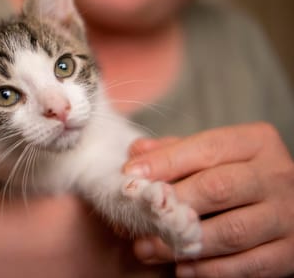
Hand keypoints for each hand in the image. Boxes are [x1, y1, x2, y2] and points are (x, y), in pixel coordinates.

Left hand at [124, 122, 293, 277]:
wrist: (288, 205)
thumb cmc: (238, 175)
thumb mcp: (213, 155)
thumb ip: (175, 151)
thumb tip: (136, 152)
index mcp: (255, 142)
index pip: (206, 148)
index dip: (165, 162)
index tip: (130, 176)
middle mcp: (276, 175)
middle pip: (218, 188)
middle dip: (171, 205)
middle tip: (135, 218)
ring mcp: (287, 215)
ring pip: (232, 231)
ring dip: (183, 243)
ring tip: (147, 248)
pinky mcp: (290, 252)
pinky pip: (249, 265)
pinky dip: (211, 270)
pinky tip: (182, 268)